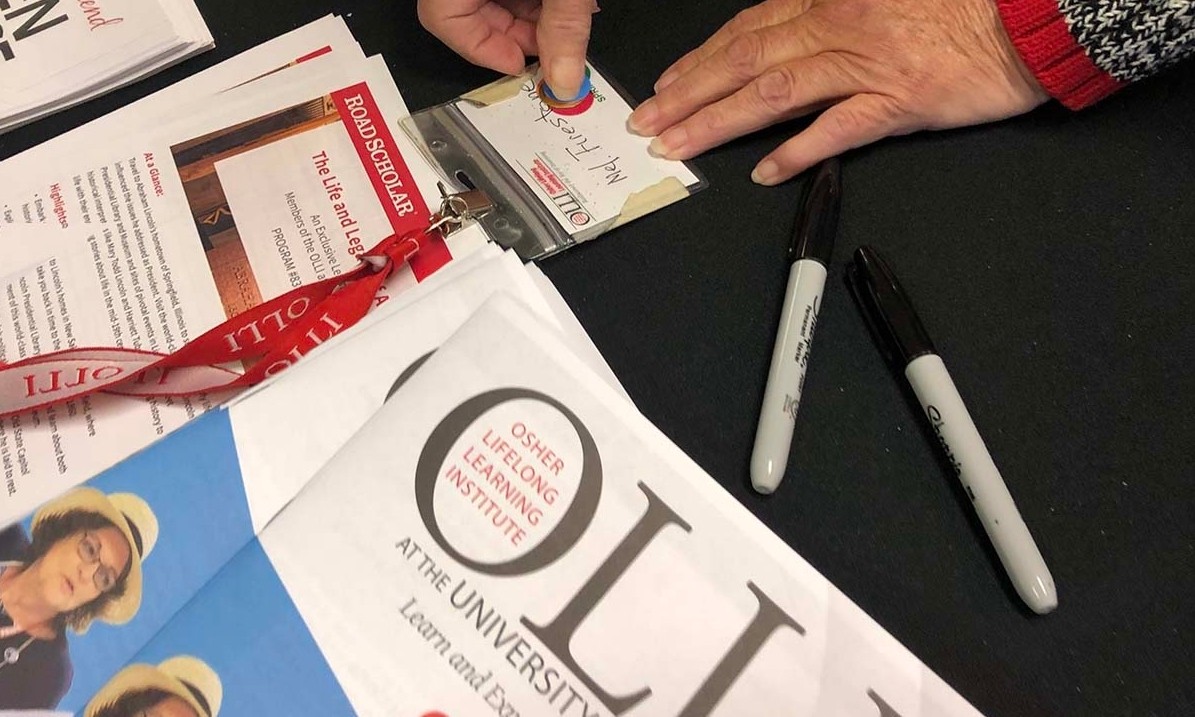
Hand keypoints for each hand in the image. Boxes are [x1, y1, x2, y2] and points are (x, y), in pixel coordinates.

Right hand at [417, 0, 597, 97]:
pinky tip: (559, 1)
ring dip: (528, 17)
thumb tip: (565, 79)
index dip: (485, 50)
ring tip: (562, 20)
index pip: (445, 20)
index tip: (521, 64)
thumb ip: (564, 26)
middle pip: (467, 13)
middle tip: (552, 47)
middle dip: (517, 36)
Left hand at [627, 0, 1047, 184]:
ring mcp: (868, 63)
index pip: (749, 28)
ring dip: (720, 121)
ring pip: (775, 92)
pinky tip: (765, 172)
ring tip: (680, 144)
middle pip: (746, 60)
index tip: (668, 82)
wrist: (1034, 13)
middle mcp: (840, 24)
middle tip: (648, 120)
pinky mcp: (900, 100)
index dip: (702, 58)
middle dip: (689, 92)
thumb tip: (791, 33)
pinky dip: (798, 151)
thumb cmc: (963, 2)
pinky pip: (837, 129)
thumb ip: (837, 10)